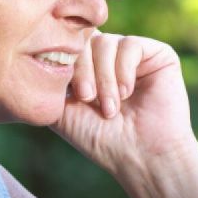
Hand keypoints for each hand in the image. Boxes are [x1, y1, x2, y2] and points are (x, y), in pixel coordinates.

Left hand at [54, 33, 195, 179]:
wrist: (140, 156)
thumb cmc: (101, 139)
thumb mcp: (62, 110)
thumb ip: (49, 81)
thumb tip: (39, 52)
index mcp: (88, 68)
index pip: (67, 46)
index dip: (66, 65)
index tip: (75, 97)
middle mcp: (109, 58)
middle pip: (84, 40)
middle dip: (83, 70)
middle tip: (88, 99)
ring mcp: (133, 55)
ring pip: (105, 42)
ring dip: (104, 77)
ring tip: (110, 107)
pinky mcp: (157, 54)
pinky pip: (130, 44)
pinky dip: (123, 70)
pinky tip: (127, 94)